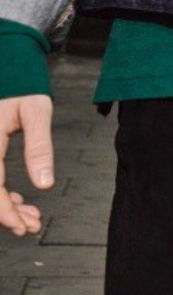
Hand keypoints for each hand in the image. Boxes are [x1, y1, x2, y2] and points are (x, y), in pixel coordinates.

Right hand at [0, 95, 53, 236]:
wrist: (9, 67)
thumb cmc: (23, 86)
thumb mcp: (37, 111)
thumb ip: (39, 147)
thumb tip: (45, 184)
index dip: (4, 212)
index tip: (23, 228)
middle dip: (7, 215)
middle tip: (32, 226)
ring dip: (4, 207)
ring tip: (32, 217)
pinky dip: (1, 194)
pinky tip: (21, 201)